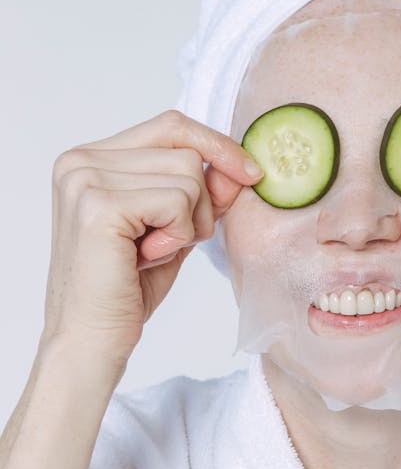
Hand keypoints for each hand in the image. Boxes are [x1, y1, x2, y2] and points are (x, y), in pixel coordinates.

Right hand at [43, 110, 262, 371]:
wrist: (91, 342)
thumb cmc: (126, 290)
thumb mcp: (175, 228)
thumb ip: (203, 193)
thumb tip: (242, 167)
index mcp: (90, 157)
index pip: (170, 125)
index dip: (216, 146)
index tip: (251, 174)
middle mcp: (80, 160)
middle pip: (186, 151)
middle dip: (199, 203)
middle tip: (167, 243)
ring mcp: (86, 179)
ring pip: (188, 175)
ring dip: (188, 223)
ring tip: (151, 252)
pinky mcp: (99, 205)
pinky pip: (177, 201)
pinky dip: (178, 235)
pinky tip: (145, 258)